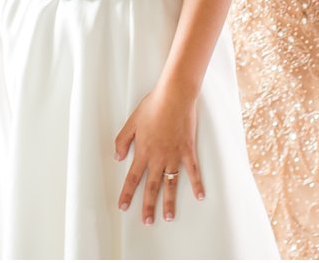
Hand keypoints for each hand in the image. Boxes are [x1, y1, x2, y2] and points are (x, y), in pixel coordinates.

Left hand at [114, 86, 202, 224]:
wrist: (174, 97)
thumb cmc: (153, 106)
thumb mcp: (131, 122)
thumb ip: (122, 141)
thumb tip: (118, 157)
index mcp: (143, 151)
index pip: (132, 178)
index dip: (127, 193)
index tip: (123, 207)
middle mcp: (158, 158)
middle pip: (151, 187)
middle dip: (148, 206)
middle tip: (147, 222)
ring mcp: (174, 156)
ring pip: (171, 184)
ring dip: (169, 202)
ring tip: (169, 217)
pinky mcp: (188, 150)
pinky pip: (193, 171)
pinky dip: (197, 184)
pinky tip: (200, 196)